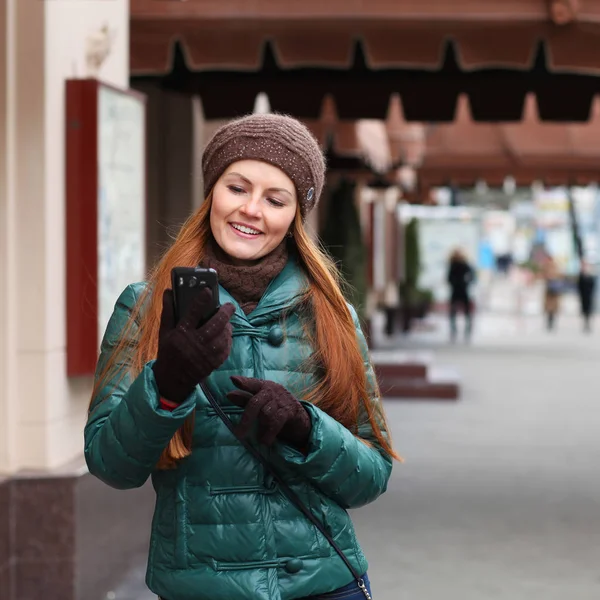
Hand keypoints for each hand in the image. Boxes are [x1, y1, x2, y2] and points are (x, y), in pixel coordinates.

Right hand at [152, 288, 234, 403]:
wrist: (172, 379)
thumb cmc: (168, 352)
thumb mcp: (164, 332)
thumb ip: (168, 311)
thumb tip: (168, 292)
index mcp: (182, 333)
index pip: (193, 313)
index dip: (201, 300)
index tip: (208, 291)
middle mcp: (195, 343)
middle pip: (215, 324)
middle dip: (225, 312)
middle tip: (229, 306)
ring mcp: (206, 354)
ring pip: (223, 336)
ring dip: (228, 327)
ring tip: (228, 321)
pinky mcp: (214, 363)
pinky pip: (226, 349)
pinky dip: (228, 340)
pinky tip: (226, 335)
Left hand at [227, 376, 311, 447]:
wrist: (298, 414)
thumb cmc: (274, 406)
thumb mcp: (259, 401)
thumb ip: (244, 398)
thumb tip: (228, 395)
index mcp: (263, 386)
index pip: (252, 383)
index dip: (243, 382)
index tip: (233, 379)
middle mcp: (272, 391)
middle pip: (255, 402)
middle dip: (246, 419)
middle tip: (239, 433)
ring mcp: (281, 400)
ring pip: (266, 413)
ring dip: (261, 427)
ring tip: (258, 438)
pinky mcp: (289, 411)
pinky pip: (276, 422)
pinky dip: (269, 433)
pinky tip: (265, 441)